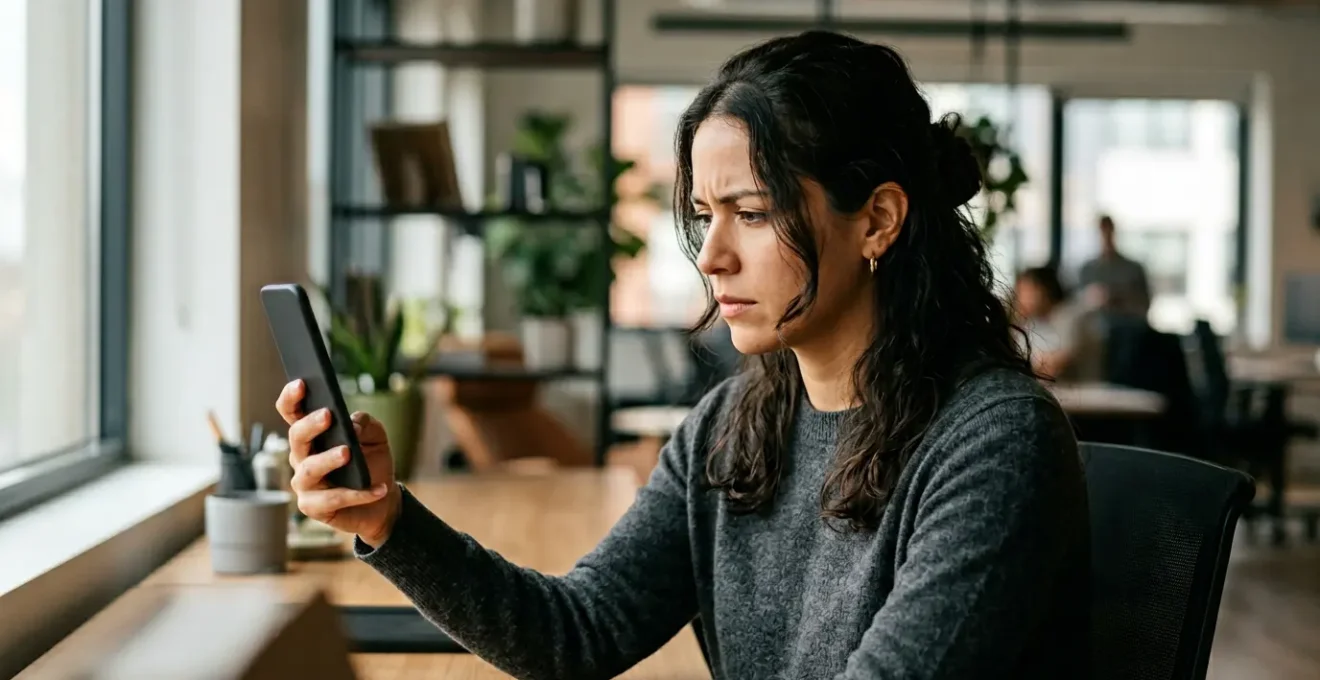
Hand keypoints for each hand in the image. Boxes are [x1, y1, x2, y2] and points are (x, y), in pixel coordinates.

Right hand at [276, 379, 401, 547]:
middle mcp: (302, 457)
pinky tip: (379, 488)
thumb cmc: (371, 463)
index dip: (291, 398)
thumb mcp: (376, 437)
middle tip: (328, 415)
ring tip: (347, 452)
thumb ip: (365, 423)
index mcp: (312, 436)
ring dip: (327, 459)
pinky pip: (332, 499)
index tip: (302, 383)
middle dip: (310, 424)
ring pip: (309, 470)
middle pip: (296, 437)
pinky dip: (357, 494)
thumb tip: (350, 424)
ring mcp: (304, 484)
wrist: (382, 500)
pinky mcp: (314, 507)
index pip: (292, 413)